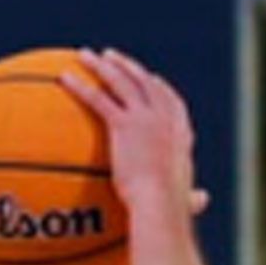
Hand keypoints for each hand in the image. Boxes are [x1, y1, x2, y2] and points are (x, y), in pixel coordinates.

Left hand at [60, 48, 201, 221]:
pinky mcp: (124, 125)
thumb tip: (202, 200)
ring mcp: (146, 117)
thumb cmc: (172, 209)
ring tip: (84, 55)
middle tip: (110, 56)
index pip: (170, 100)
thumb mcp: (185, 198)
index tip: (148, 77)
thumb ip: (192, 197)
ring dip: (101, 65)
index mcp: (180, 133)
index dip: (157, 86)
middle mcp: (165, 118)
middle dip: (126, 65)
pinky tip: (63, 78)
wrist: (161, 203)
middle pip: (143, 82)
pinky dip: (79, 86)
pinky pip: (97, 99)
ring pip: (120, 82)